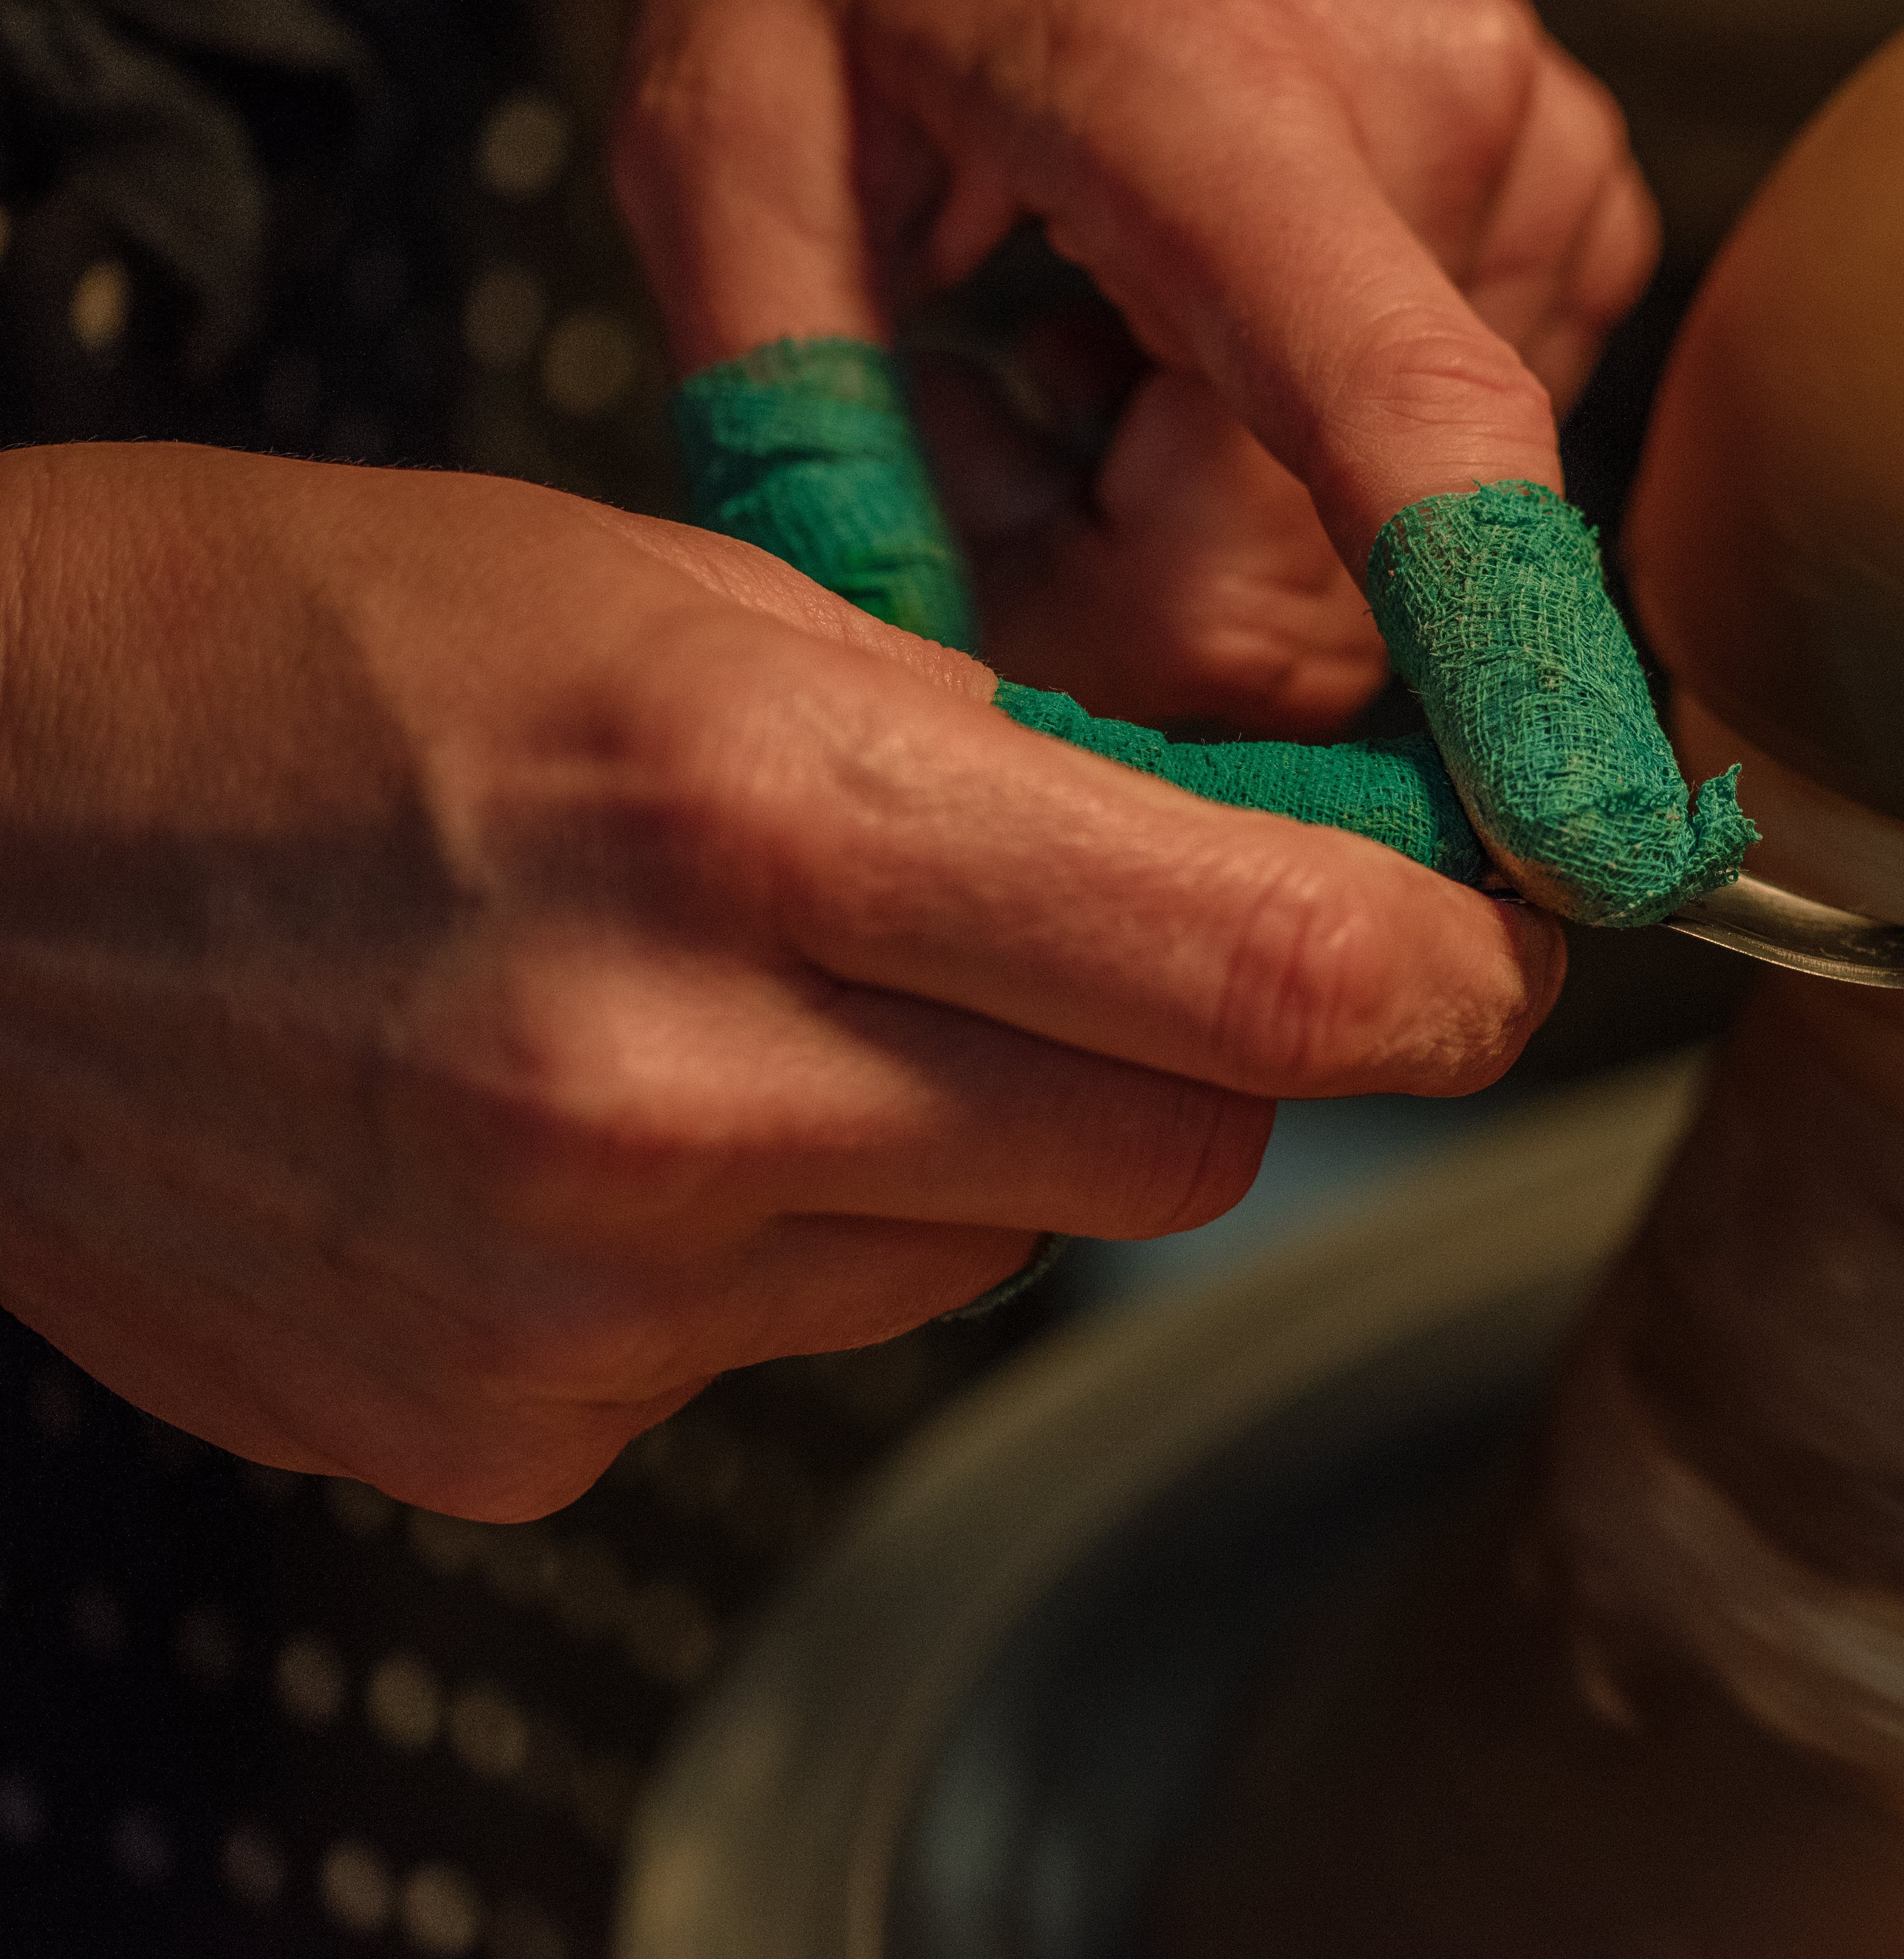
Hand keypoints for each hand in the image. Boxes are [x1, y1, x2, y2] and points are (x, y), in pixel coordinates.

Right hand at [0, 446, 1558, 1517]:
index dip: (1444, 972)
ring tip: (760, 995)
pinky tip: (620, 1108)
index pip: (1273, 974)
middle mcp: (672, 1083)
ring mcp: (577, 1290)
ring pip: (999, 1240)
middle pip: (1183, 1143)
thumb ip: (1026, 759)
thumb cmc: (303, 657)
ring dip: (968, 1128)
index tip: (1488, 949)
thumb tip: (1311, 876)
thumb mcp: (700, 595)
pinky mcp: (506, 1421)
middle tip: (1092, 936)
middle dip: (1203, 1046)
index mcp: (748, 810)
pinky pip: (804, 1336)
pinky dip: (784, 1231)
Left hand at [616, 0, 1659, 726]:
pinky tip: (1192, 324)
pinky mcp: (1572, 215)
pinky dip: (1292, 468)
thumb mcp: (718, 127)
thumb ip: (796, 424)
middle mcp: (1446, 128)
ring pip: (1388, 550)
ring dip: (1207, 532)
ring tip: (1087, 342)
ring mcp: (1539, 169)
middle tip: (999, 439)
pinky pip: (1437, 472)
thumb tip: (929, 704)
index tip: (1580, 849)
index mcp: (1230, 89)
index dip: (1496, 660)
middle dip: (1147, 604)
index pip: (1412, 425)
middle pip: (1342, 575)